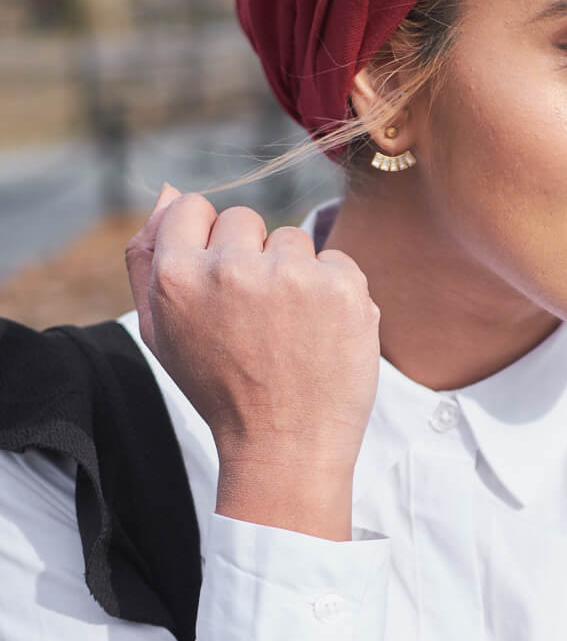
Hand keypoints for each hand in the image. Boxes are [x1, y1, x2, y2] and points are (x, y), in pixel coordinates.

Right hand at [126, 186, 380, 480]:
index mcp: (178, 276)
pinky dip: (335, 293)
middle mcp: (231, 268)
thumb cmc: (222, 391)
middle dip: (253, 258)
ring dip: (295, 276)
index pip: (192, 207)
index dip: (209, 242)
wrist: (286, 449)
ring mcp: (291, 276)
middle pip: (246, 220)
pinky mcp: (342, 287)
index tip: (222, 281)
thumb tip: (168, 192)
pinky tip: (322, 334)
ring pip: (294, 241)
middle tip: (258, 319)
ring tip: (290, 332)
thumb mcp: (163, 333)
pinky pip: (337, 261)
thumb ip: (149, 258)